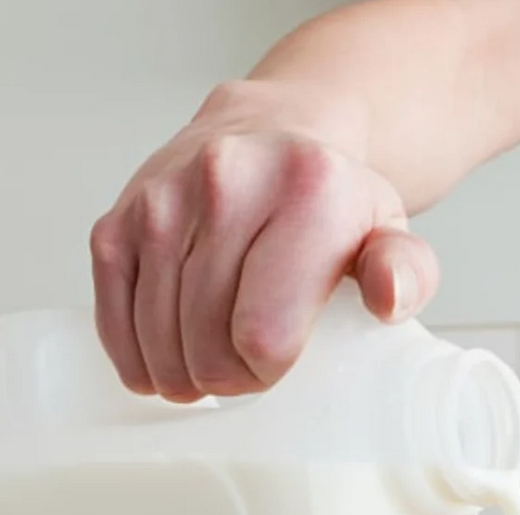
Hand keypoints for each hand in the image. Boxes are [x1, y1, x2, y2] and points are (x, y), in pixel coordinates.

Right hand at [89, 81, 440, 401]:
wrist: (271, 132)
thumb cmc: (329, 201)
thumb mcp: (387, 233)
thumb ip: (406, 272)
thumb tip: (388, 300)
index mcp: (307, 192)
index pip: (263, 333)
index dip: (267, 370)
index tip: (279, 360)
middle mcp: (227, 183)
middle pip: (206, 343)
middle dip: (226, 376)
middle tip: (244, 365)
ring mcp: (162, 201)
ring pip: (158, 339)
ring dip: (181, 372)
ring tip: (209, 360)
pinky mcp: (116, 220)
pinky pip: (113, 319)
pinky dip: (137, 355)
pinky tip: (165, 355)